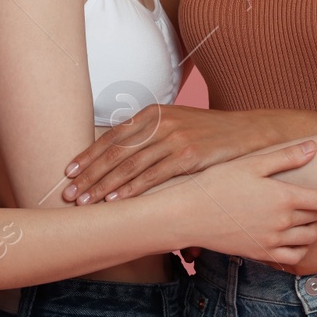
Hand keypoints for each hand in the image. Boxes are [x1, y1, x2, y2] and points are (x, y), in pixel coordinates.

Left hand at [61, 104, 274, 205]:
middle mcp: (160, 122)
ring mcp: (175, 138)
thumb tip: (120, 156)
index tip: (69, 172)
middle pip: (116, 152)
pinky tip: (117, 201)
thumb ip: (149, 135)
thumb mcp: (176, 125)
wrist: (247, 133)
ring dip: (105, 186)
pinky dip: (132, 190)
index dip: (89, 155)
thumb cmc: (208, 134)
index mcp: (153, 113)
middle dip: (89, 175)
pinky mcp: (189, 155)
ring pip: (130, 166)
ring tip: (86, 202)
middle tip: (69, 194)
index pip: (113, 136)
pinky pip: (154, 175)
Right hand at [173, 141, 316, 265]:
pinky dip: (299, 248)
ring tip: (305, 215)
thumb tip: (315, 146)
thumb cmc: (216, 183)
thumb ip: (286, 156)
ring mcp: (271, 241)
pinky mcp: (261, 253)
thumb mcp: (251, 163)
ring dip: (312, 228)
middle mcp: (281, 222)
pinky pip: (292, 257)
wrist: (187, 214)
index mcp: (283, 196)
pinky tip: (292, 236)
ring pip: (308, 238)